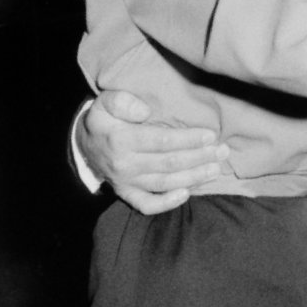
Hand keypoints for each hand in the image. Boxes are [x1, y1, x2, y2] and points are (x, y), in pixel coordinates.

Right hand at [78, 89, 229, 215]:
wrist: (84, 145)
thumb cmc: (103, 119)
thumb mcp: (105, 101)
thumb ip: (122, 101)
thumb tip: (145, 111)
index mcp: (120, 140)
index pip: (161, 141)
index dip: (188, 139)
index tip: (210, 135)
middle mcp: (125, 164)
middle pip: (169, 163)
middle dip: (199, 158)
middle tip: (223, 151)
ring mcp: (125, 182)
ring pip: (164, 183)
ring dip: (193, 178)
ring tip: (216, 169)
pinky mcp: (126, 194)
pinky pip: (147, 205)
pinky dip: (167, 203)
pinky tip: (187, 194)